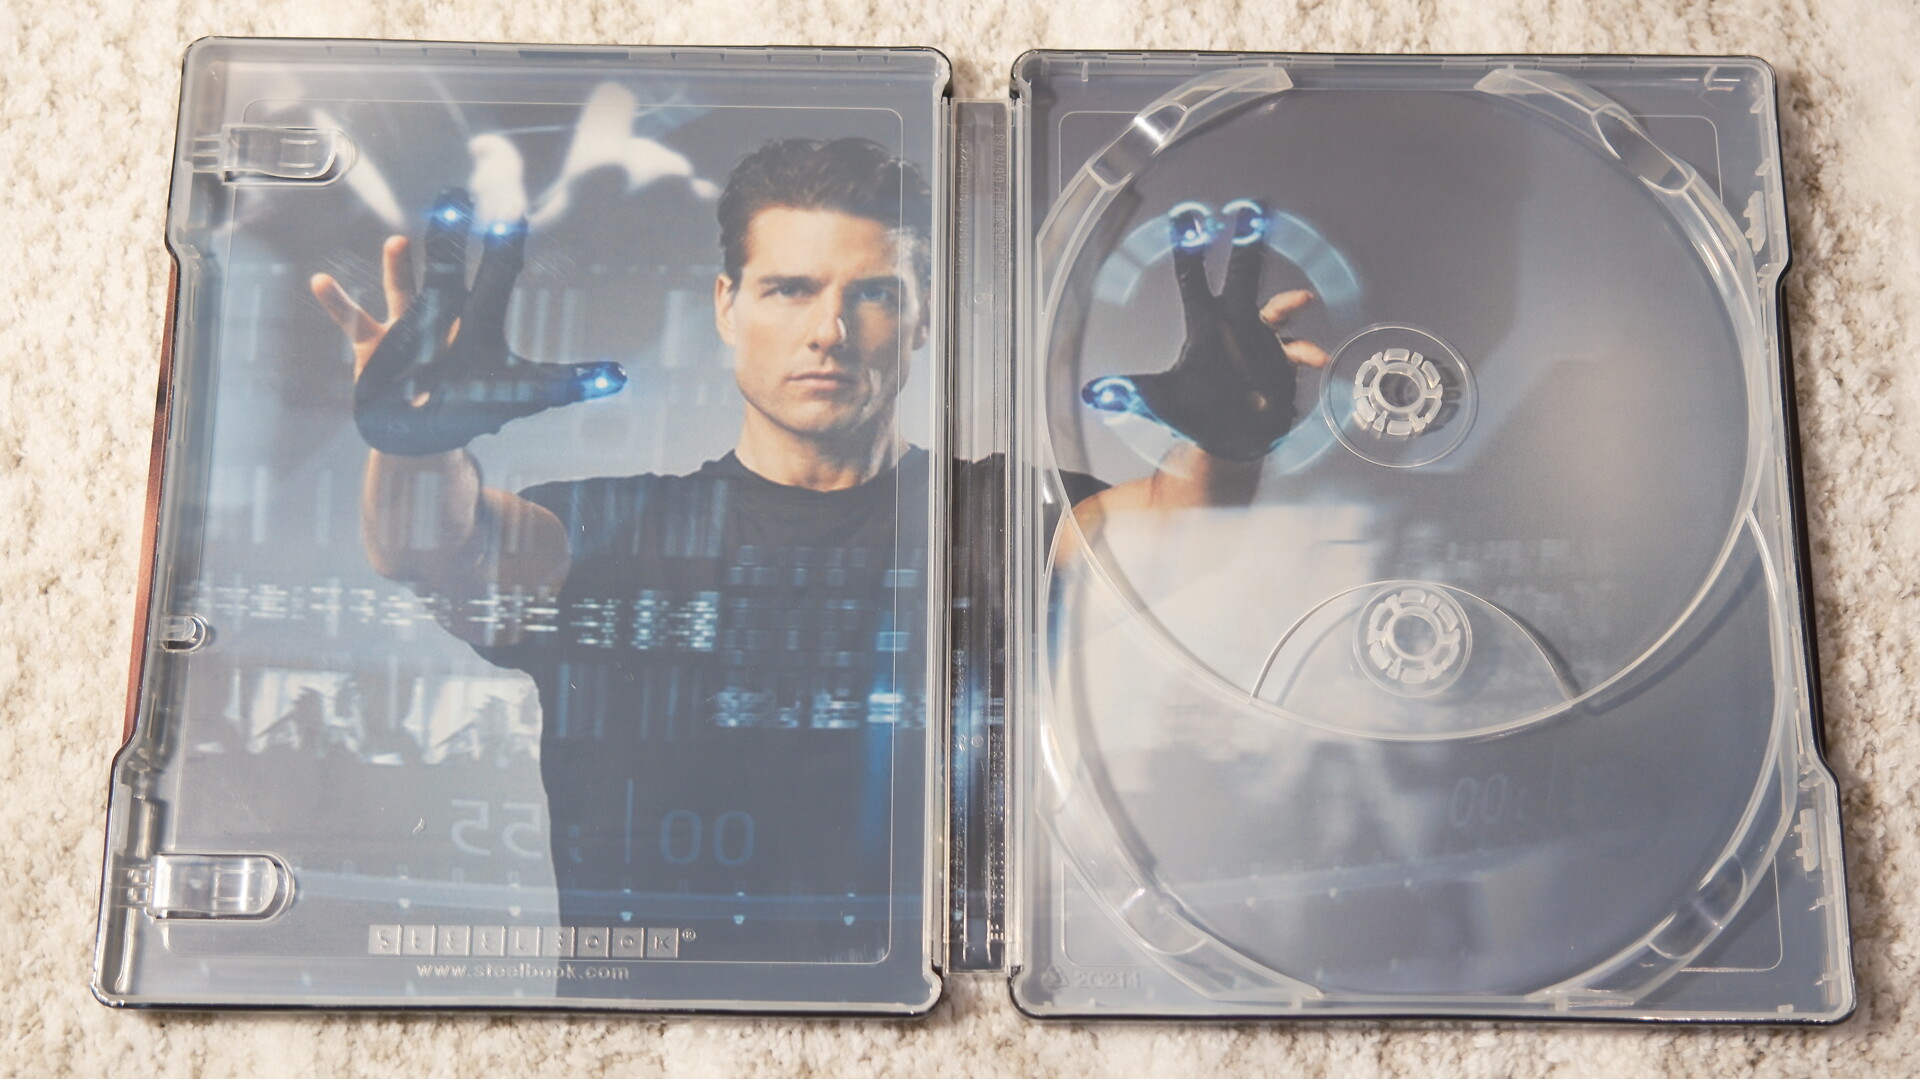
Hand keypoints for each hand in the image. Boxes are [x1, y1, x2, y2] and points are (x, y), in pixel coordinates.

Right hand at [309, 188, 626, 456]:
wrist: (424, 433)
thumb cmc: (474, 406)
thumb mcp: (524, 393)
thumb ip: (569, 383)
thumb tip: (620, 376)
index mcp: (478, 322)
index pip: (497, 278)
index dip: (505, 250)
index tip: (513, 214)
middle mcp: (443, 317)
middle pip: (448, 276)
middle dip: (450, 245)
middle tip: (452, 200)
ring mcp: (407, 331)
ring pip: (404, 293)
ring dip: (400, 271)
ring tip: (399, 242)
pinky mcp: (376, 351)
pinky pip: (353, 324)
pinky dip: (338, 305)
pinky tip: (319, 281)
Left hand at [1081, 199, 1328, 461]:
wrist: (1227, 438)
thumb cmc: (1194, 412)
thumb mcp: (1159, 400)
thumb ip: (1129, 393)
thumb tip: (1092, 394)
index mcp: (1203, 324)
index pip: (1192, 280)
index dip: (1188, 251)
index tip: (1187, 217)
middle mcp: (1234, 324)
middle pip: (1240, 278)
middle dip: (1247, 248)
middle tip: (1254, 215)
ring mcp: (1260, 342)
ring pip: (1276, 313)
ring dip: (1288, 304)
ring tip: (1303, 298)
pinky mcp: (1280, 364)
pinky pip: (1295, 353)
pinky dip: (1305, 352)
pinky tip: (1316, 358)